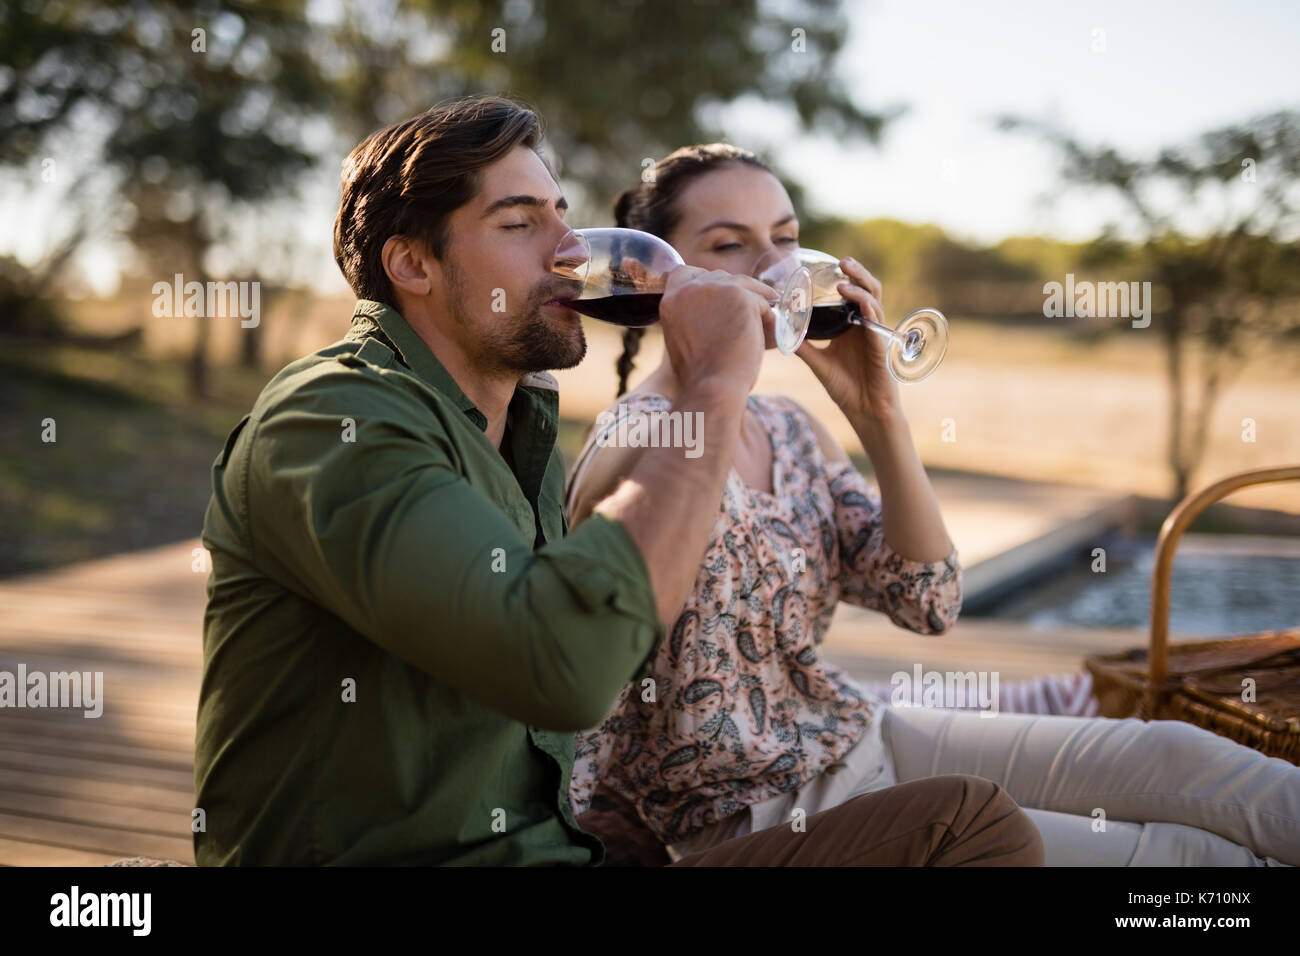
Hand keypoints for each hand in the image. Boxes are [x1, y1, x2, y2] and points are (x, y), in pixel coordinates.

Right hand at [659, 265, 776, 401]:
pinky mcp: (740, 296)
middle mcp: (690, 288)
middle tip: (749, 312)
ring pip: (744, 286)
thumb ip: (693, 316)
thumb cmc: (700, 374)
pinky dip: (768, 318)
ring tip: (765, 322)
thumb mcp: (683, 338)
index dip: (707, 283)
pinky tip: (769, 335)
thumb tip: (719, 307)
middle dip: (735, 292)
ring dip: (756, 302)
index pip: (687, 273)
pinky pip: (762, 301)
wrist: (712, 387)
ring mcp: (716, 289)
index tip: (720, 296)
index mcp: (671, 299)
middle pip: (720, 277)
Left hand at [795, 257, 901, 422]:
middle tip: (842, 262)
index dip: (843, 278)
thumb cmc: (846, 388)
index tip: (827, 267)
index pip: (852, 294)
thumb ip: (804, 346)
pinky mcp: (881, 347)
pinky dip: (868, 310)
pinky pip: (876, 324)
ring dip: (860, 287)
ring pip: (874, 301)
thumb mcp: (819, 364)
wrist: (865, 412)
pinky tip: (860, 302)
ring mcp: (875, 335)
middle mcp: (865, 326)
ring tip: (844, 278)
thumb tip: (782, 331)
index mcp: (852, 326)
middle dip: (856, 273)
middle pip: (866, 290)